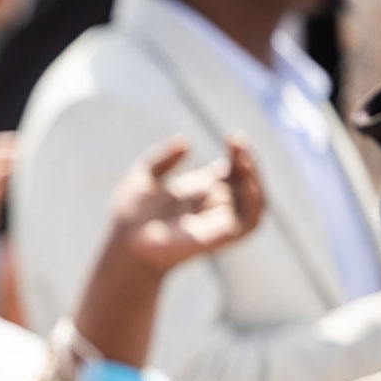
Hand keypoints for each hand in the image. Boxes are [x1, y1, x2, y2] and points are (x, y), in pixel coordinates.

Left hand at [109, 134, 264, 275]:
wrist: (124, 244)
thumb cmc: (129, 215)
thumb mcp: (143, 176)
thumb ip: (163, 157)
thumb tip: (187, 140)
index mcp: (199, 190)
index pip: (231, 169)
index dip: (238, 153)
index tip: (232, 137)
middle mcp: (212, 206)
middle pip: (246, 182)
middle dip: (248, 161)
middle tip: (236, 142)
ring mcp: (217, 222)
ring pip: (255, 201)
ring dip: (256, 180)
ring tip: (244, 161)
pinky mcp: (219, 238)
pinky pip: (250, 222)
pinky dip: (254, 204)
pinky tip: (246, 185)